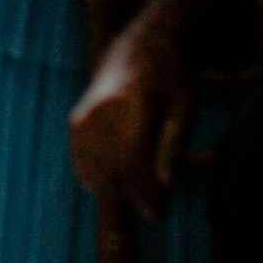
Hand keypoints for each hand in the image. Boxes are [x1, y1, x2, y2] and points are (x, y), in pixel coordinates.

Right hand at [68, 0, 193, 218]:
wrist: (141, 48)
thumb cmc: (172, 81)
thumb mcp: (186, 110)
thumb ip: (173, 150)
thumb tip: (162, 190)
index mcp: (134, 102)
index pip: (133, 161)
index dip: (144, 194)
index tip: (158, 214)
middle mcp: (103, 108)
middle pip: (111, 172)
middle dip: (134, 196)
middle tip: (156, 205)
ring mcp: (85, 115)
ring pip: (93, 172)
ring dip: (117, 190)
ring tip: (142, 188)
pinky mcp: (76, 122)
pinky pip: (83, 165)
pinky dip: (100, 180)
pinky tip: (121, 179)